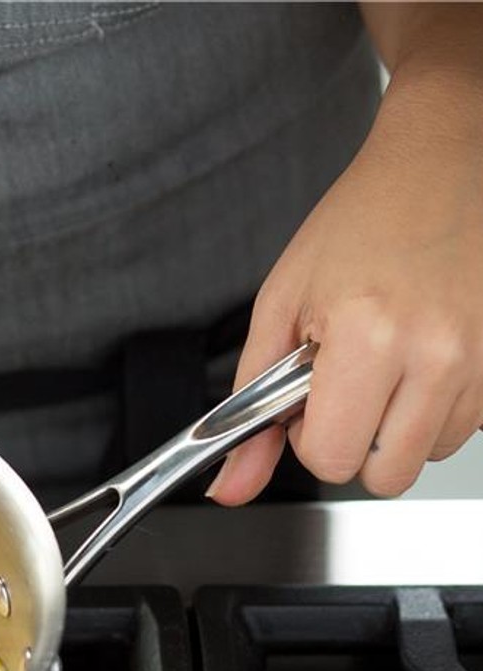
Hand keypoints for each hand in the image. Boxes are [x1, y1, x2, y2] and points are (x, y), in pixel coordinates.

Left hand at [208, 66, 482, 503]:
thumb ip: (250, 407)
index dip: (308, 438)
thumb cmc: (359, 223)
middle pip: (387, 473)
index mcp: (370, 337)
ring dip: (398, 425)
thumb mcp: (280, 309)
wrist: (439, 164)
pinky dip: (438, 406)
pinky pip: (466, 424)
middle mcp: (438, 352)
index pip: (334, 459)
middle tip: (345, 386)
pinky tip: (422, 355)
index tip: (307, 398)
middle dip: (354, 442)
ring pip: (428, 454)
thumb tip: (231, 486)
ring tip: (385, 361)